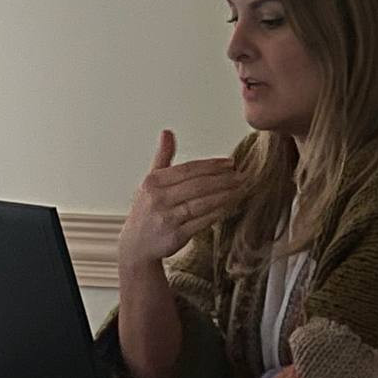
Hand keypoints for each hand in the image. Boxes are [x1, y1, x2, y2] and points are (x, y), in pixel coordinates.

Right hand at [117, 130, 242, 273]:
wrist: (136, 245)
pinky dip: (217, 214)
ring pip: (202, 204)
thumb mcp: (150, 181)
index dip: (211, 165)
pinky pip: (201, 222)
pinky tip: (229, 206)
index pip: (188, 169)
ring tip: (240, 189)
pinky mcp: (175, 236)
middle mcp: (159, 199)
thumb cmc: (147, 209)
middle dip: (223, 179)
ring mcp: (167, 218)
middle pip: (197, 185)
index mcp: (154, 182)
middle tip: (242, 175)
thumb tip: (167, 132)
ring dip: (224, 195)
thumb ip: (162, 156)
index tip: (230, 162)